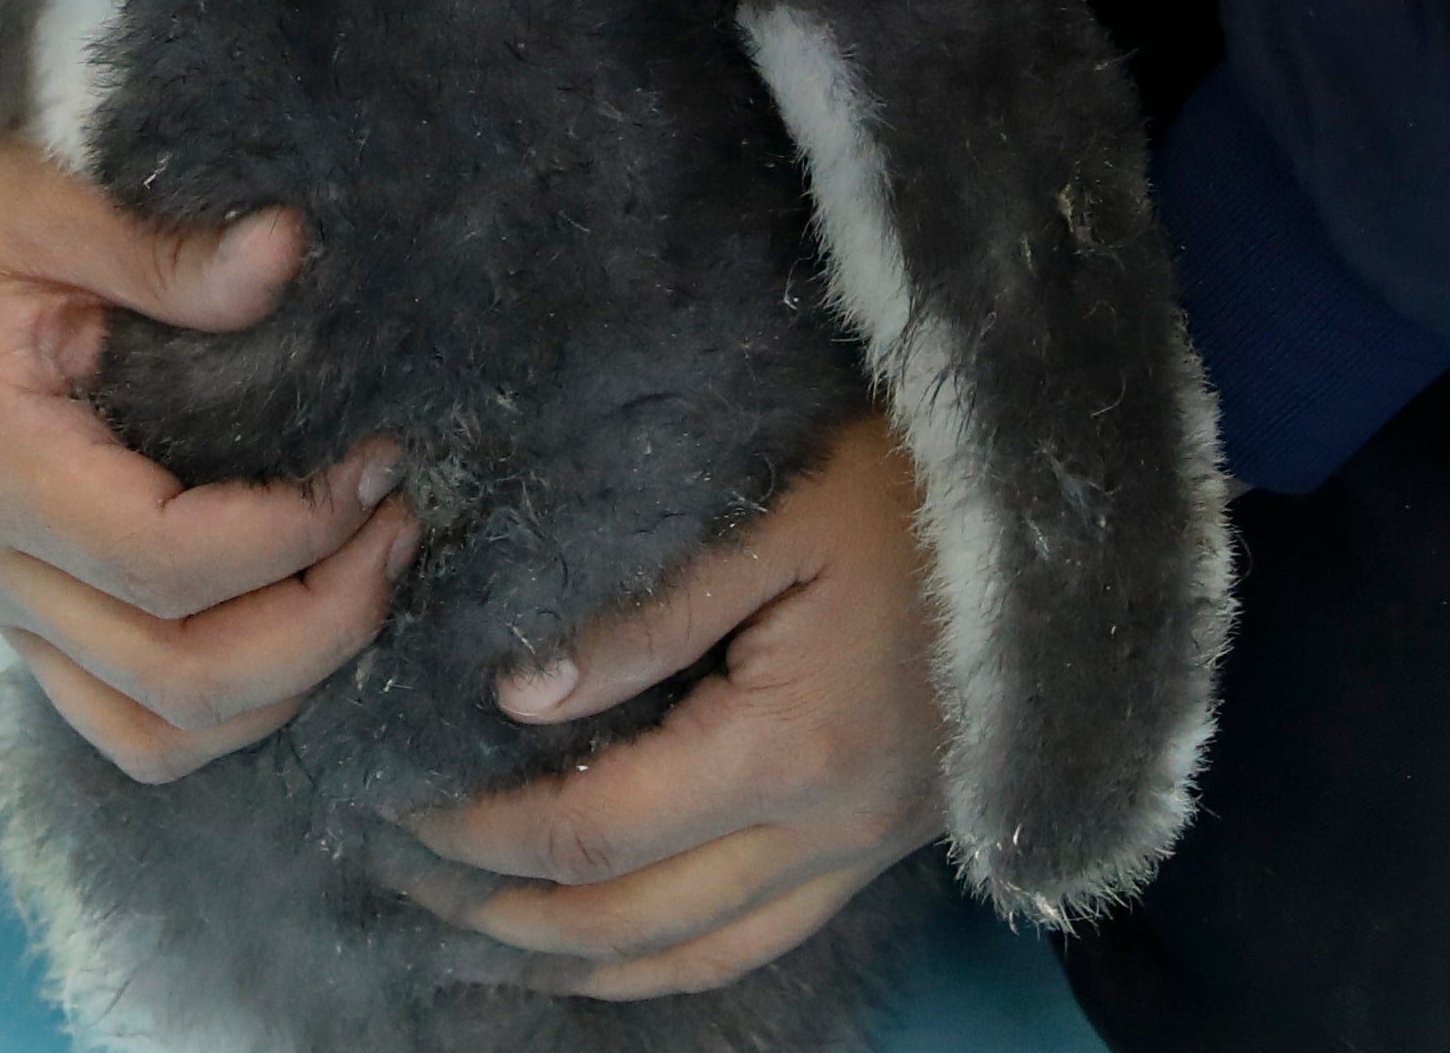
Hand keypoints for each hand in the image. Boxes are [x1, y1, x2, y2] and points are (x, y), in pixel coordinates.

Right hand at [0, 138, 417, 783]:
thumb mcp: (48, 201)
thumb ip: (167, 253)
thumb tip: (287, 251)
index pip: (168, 565)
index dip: (295, 536)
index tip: (376, 468)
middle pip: (178, 679)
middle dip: (319, 626)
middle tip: (396, 528)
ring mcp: (1, 602)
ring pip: (153, 733)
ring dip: (279, 688)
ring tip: (360, 580)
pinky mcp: (23, 611)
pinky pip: (126, 718)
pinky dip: (222, 707)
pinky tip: (294, 623)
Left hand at [398, 422, 944, 999]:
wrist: (1053, 518)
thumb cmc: (904, 487)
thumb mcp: (770, 518)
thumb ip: (641, 615)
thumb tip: (515, 694)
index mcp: (785, 750)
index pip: (590, 831)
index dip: (480, 832)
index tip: (396, 803)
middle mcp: (826, 829)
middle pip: (628, 921)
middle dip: (500, 912)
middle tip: (402, 873)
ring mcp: (863, 851)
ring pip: (693, 957)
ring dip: (574, 958)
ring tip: (475, 936)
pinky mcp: (884, 846)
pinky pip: (757, 942)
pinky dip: (666, 961)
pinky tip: (605, 946)